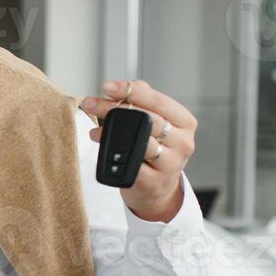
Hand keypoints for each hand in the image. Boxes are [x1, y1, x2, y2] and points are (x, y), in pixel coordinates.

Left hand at [79, 78, 197, 222]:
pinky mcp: (154, 182)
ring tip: (94, 129)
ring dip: (111, 132)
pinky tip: (103, 152)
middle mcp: (183, 142)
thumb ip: (145, 102)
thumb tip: (132, 84)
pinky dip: (115, 156)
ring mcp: (171, 164)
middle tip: (90, 103)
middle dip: (113, 108)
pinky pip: (133, 165)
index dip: (131, 91)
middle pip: (146, 118)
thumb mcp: (156, 124)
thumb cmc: (154, 151)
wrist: (157, 190)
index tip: (107, 86)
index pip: (157, 100)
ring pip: (141, 140)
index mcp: (185, 122)